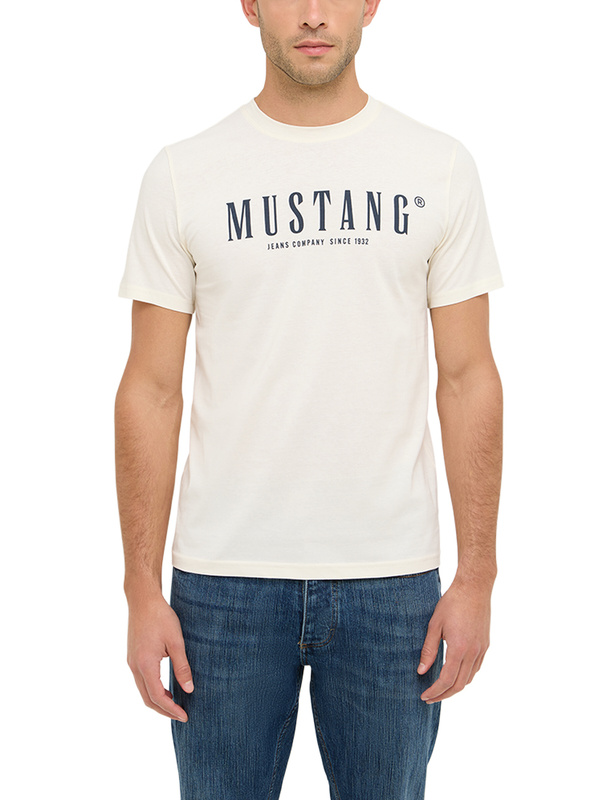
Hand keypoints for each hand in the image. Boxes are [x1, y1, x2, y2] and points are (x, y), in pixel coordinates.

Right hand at [126, 593, 193, 720]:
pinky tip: (165, 688)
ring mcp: (131, 662)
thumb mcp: (176, 642)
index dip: (171, 710)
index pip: (157, 696)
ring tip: (175, 704)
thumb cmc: (161, 617)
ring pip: (143, 690)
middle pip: (147, 698)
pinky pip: (141, 680)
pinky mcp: (133, 656)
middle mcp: (135, 666)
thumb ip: (182, 667)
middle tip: (181, 715)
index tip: (184, 716)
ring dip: (158, 700)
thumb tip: (189, 689)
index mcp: (145, 665)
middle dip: (164, 710)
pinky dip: (153, 689)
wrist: (143, 600)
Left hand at [417, 578, 491, 702]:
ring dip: (455, 687)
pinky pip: (476, 668)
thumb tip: (421, 671)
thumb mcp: (435, 625)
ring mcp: (482, 649)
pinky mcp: (485, 645)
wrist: (474, 588)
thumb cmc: (452, 603)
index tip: (424, 696)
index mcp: (459, 648)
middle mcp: (473, 652)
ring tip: (440, 688)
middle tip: (430, 697)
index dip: (435, 691)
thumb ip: (429, 650)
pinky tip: (455, 673)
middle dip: (444, 694)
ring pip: (469, 678)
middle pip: (459, 684)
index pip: (447, 680)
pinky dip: (465, 676)